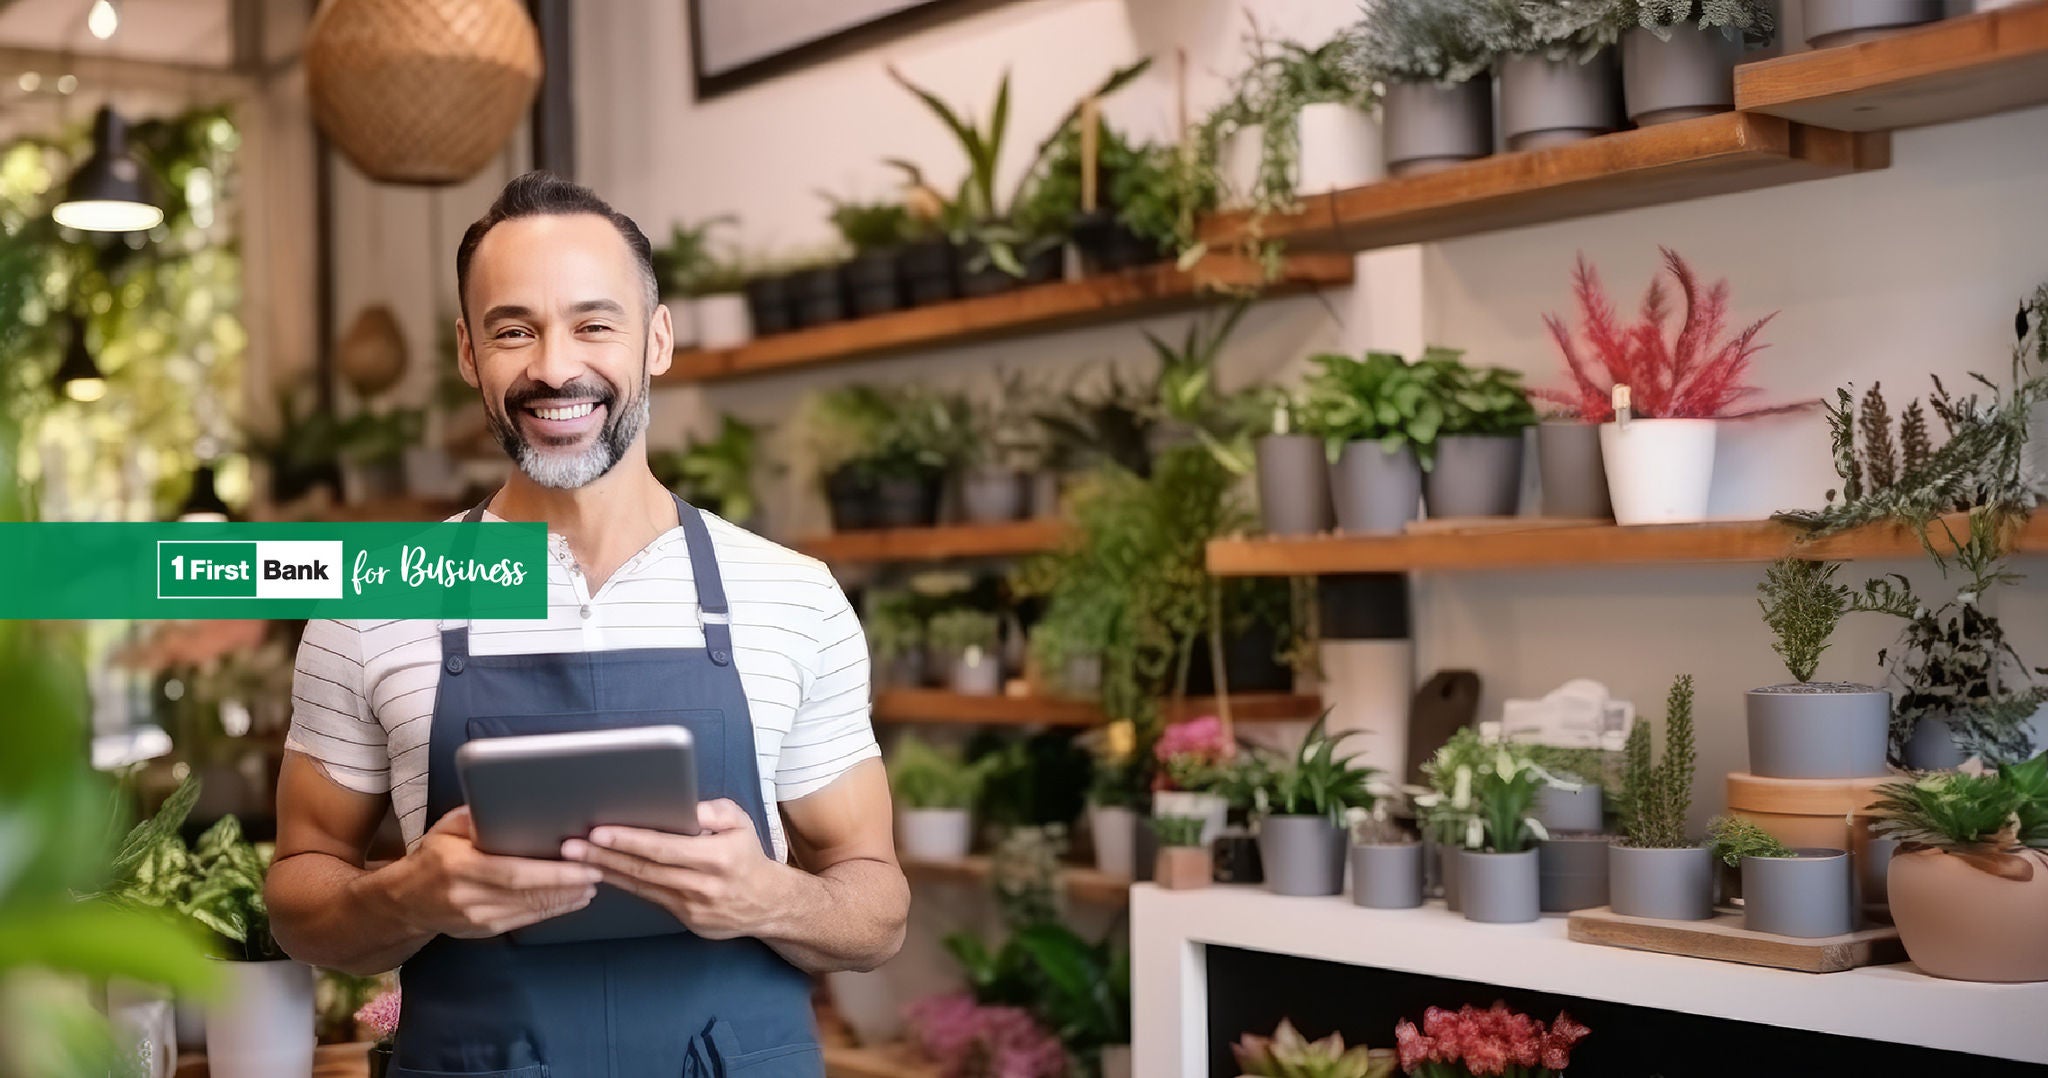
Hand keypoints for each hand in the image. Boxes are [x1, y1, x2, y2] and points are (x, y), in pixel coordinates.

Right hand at [385, 806, 603, 938]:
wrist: (403, 901)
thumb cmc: (432, 856)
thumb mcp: (447, 828)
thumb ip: (477, 815)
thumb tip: (509, 800)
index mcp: (459, 867)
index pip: (514, 873)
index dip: (552, 873)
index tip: (582, 865)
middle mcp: (467, 897)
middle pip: (528, 894)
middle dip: (567, 885)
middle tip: (598, 872)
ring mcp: (475, 919)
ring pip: (530, 910)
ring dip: (565, 899)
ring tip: (592, 884)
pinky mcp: (483, 931)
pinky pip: (524, 920)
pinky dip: (550, 910)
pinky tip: (570, 900)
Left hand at [561, 799, 782, 939]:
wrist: (767, 904)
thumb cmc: (747, 855)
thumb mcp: (740, 822)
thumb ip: (714, 811)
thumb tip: (684, 806)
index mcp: (717, 856)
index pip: (664, 847)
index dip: (629, 840)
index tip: (599, 831)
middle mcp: (703, 884)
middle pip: (645, 869)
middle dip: (603, 856)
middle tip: (570, 846)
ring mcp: (693, 906)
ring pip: (641, 886)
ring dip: (605, 871)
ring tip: (575, 858)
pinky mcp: (685, 920)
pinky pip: (648, 898)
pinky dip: (623, 884)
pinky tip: (601, 873)